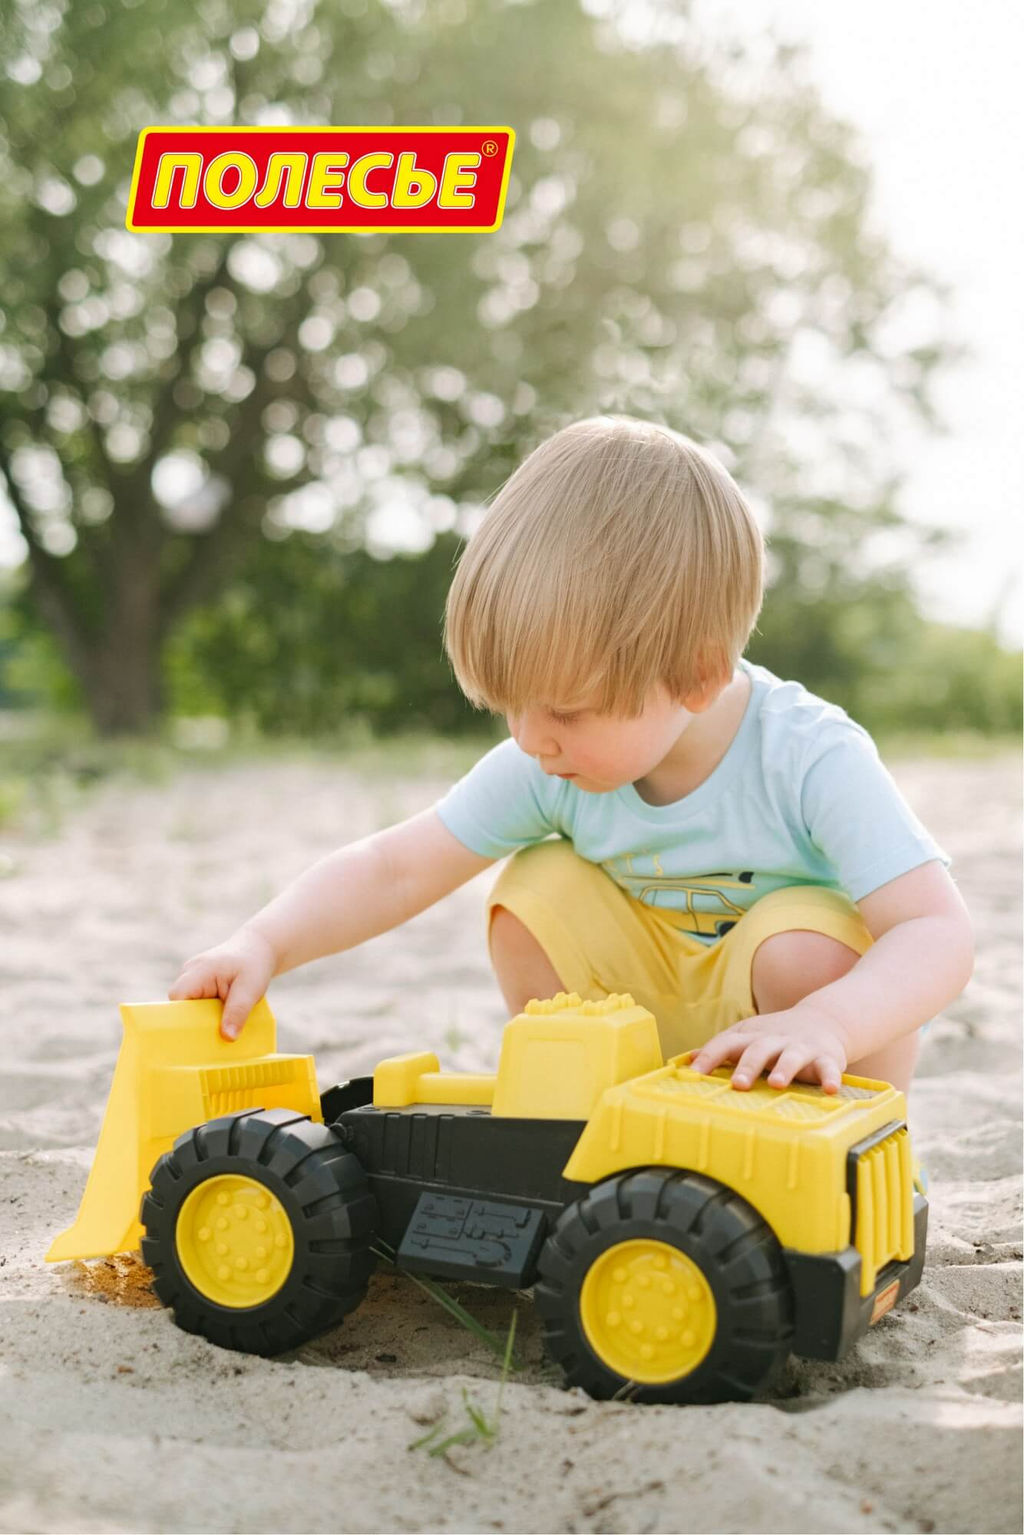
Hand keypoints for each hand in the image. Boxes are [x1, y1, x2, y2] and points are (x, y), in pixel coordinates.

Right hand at [168, 926, 276, 1039]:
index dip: (183, 1016)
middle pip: (181, 1005)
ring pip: (189, 1006)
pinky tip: (222, 1017)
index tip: (199, 1032)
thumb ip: (238, 1012)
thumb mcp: (251, 989)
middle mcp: (189, 973)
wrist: (258, 949)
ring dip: (204, 1017)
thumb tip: (228, 1038)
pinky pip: (197, 1004)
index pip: (178, 996)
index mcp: (198, 971)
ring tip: (223, 1024)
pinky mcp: (198, 985)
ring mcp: (192, 978)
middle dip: (196, 1021)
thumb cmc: (254, 965)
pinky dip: (207, 1013)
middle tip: (216, 1034)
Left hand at [687, 1003, 849, 1093]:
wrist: (823, 1019)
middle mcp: (774, 1040)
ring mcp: (800, 1047)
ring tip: (777, 1084)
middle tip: (738, 1083)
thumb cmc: (776, 1036)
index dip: (710, 1056)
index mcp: (752, 1036)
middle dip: (748, 1065)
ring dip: (785, 1069)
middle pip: (758, 1049)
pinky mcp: (826, 1057)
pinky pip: (829, 1068)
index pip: (726, 1043)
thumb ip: (722, 1048)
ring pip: (792, 1056)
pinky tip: (831, 1090)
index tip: (694, 1074)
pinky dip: (831, 1078)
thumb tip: (689, 1059)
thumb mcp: (747, 1036)